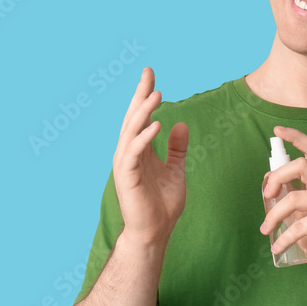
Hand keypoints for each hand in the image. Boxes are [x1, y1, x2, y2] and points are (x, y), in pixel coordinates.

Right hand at [112, 67, 188, 248]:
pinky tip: (157, 124)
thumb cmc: (163, 203)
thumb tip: (179, 123)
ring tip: (157, 95)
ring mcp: (126, 165)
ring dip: (143, 112)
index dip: (145, 95)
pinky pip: (135, 152)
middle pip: (133, 118)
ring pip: (131, 131)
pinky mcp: (127, 177)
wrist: (155, 231)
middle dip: (140, 95)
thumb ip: (176, 148)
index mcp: (140, 150)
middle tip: (148, 74)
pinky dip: (145, 137)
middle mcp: (129, 153)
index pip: (141, 117)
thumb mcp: (175, 169)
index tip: (150, 74)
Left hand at [260, 126, 306, 282]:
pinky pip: (298, 227)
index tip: (277, 131)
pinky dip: (283, 238)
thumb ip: (293, 198)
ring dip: (274, 214)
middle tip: (267, 193)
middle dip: (278, 175)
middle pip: (302, 164)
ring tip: (265, 229)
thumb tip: (269, 186)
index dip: (295, 137)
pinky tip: (277, 247)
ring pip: (294, 197)